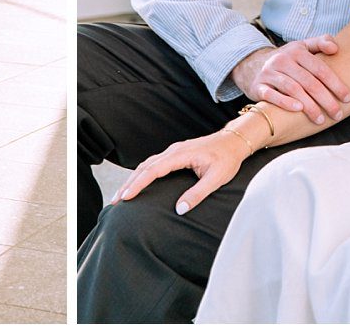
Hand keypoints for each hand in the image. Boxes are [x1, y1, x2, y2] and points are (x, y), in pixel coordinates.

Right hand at [113, 129, 250, 215]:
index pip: (153, 170)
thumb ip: (198, 194)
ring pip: (147, 164)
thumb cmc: (227, 159)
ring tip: (122, 195)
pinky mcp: (175, 154)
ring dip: (133, 179)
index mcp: (181, 155)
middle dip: (129, 184)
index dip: (138, 184)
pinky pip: (153, 163)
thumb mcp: (216, 178)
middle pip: (145, 167)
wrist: (234, 141)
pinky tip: (137, 183)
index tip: (126, 196)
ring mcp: (173, 151)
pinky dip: (142, 174)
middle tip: (116, 200)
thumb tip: (179, 209)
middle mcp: (173, 150)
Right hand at [230, 36, 347, 123]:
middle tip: (338, 114)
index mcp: (297, 51)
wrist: (253, 65)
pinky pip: (271, 95)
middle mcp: (282, 60)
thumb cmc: (287, 60)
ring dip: (309, 106)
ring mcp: (269, 73)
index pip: (320, 68)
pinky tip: (298, 110)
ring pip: (292, 89)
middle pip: (308, 81)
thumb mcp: (302, 47)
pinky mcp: (258, 86)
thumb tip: (336, 48)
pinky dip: (285, 102)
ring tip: (321, 119)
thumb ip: (321, 42)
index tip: (347, 98)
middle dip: (326, 100)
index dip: (335, 84)